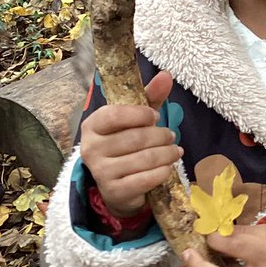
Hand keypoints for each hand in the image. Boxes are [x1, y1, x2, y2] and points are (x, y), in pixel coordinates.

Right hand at [78, 71, 178, 217]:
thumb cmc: (127, 144)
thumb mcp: (137, 119)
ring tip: (175, 151)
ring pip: (144, 158)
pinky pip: (145, 179)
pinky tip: (169, 167)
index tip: (155, 116)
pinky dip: (163, 172)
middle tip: (171, 136)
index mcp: (92, 126)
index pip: (114, 115)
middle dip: (160, 136)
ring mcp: (100, 172)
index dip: (139, 114)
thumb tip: (166, 75)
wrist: (118, 185)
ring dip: (167, 154)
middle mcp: (91, 149)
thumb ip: (150, 97)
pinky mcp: (114, 191)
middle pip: (135, 138)